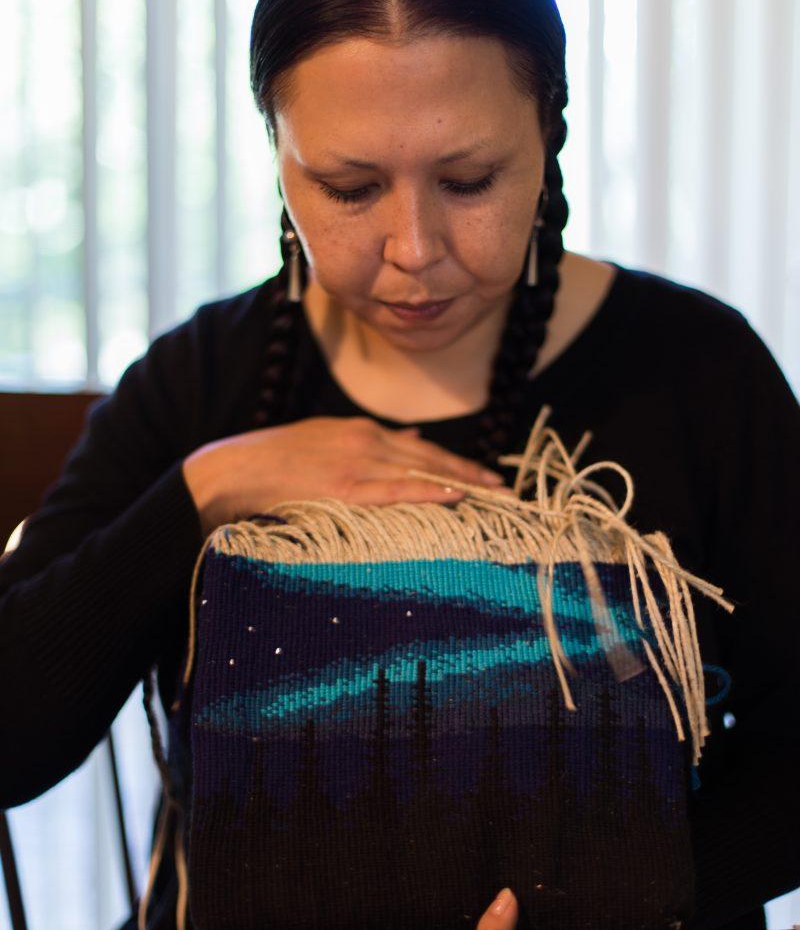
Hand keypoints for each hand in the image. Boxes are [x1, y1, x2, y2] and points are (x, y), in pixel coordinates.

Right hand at [182, 416, 504, 534]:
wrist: (227, 473)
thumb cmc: (269, 464)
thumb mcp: (322, 442)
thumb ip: (368, 442)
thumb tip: (412, 438)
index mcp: (358, 431)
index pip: (421, 449)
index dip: (457, 463)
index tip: (488, 477)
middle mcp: (364, 440)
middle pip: (431, 458)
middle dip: (473, 474)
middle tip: (508, 490)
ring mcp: (355, 462)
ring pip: (421, 471)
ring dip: (462, 483)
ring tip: (495, 498)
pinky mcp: (343, 486)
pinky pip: (396, 490)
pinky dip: (429, 490)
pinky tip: (456, 496)